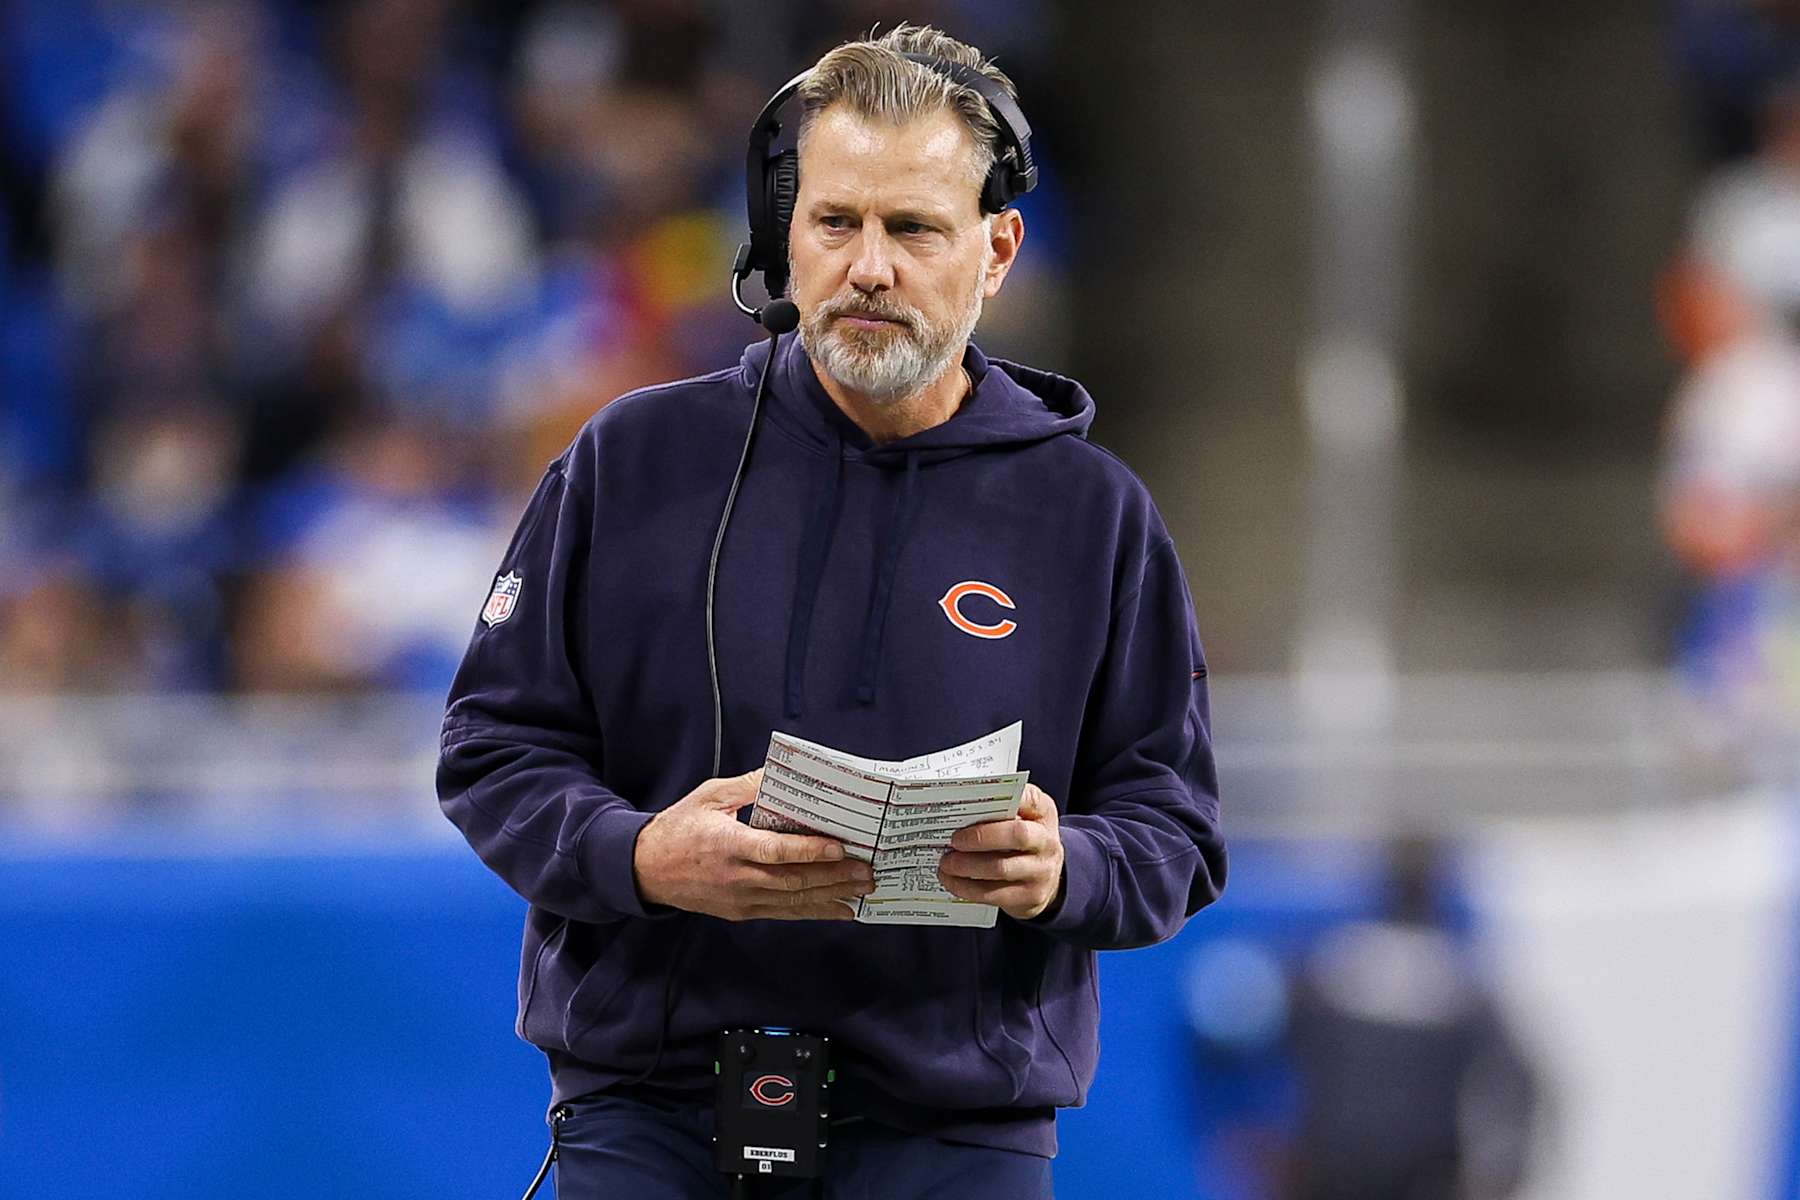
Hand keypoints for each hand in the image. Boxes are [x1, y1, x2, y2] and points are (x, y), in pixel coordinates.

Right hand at [633, 769, 873, 919]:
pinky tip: (838, 909)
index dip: (809, 851)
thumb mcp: (710, 796)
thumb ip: (748, 785)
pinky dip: (813, 912)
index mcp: (729, 845)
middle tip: (867, 872)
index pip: (775, 851)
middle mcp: (738, 877)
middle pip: (793, 881)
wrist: (646, 870)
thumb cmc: (679, 827)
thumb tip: (783, 770)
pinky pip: (783, 913)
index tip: (840, 848)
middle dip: (834, 877)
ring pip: (793, 901)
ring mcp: (740, 899)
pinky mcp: (742, 911)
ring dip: (831, 896)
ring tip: (862, 891)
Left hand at [939, 784, 1065, 920]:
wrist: (1047, 877)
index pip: (1031, 799)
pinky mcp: (1029, 897)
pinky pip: (994, 894)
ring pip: (1001, 868)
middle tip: (954, 840)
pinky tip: (953, 881)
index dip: (1009, 797)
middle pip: (1017, 835)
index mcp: (1043, 814)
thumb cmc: (1025, 839)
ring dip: (967, 866)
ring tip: (946, 863)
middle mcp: (1047, 842)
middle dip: (980, 837)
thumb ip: (1001, 808)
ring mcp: (1041, 872)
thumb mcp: (1024, 816)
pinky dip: (968, 888)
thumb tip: (961, 805)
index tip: (980, 797)